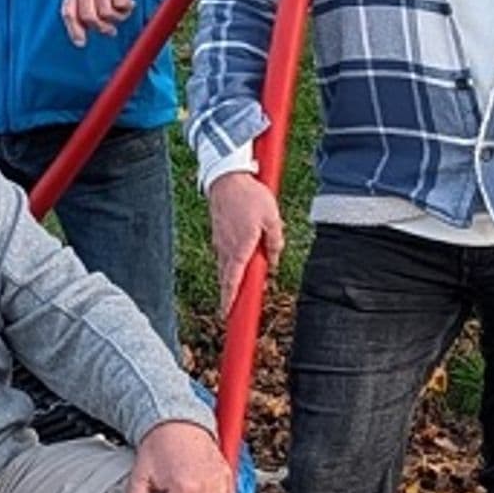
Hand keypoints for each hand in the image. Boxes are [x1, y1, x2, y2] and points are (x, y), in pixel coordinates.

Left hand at [59, 0, 151, 44]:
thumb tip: (86, 27)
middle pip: (88, 17)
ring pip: (107, 14)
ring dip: (117, 18)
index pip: (68, 12)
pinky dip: (127, 9)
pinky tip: (130, 3)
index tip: (81, 43)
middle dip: (101, 29)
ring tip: (122, 11)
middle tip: (111, 30)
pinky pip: (121, 4)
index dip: (74, 31)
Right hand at [207, 170, 284, 311]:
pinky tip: (241, 257)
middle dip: (230, 293)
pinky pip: (224, 254)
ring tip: (239, 285)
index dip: (230, 300)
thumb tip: (274, 260)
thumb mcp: (272, 218)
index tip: (227, 315)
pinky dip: (231, 262)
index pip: (233, 281)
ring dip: (232, 277)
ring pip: (225, 266)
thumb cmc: (250, 196)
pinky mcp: (218, 233)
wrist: (227, 177)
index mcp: (240, 249)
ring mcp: (220, 241)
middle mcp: (226, 248)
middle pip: (226, 278)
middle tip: (233, 309)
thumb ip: (275, 242)